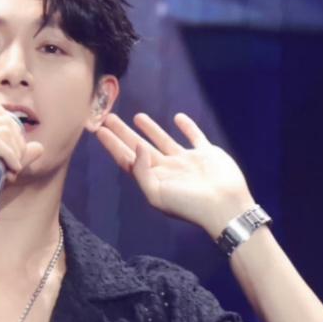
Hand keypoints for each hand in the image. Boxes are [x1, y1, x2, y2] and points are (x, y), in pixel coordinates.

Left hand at [95, 110, 255, 237]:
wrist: (223, 206)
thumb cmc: (188, 204)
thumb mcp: (156, 193)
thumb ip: (142, 170)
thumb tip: (136, 147)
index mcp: (153, 179)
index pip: (127, 159)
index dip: (112, 145)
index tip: (99, 130)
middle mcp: (166, 169)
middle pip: (139, 147)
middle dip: (123, 134)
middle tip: (108, 118)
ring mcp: (186, 161)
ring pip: (163, 140)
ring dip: (150, 129)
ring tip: (136, 116)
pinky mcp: (206, 154)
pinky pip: (194, 136)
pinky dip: (187, 126)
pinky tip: (178, 118)